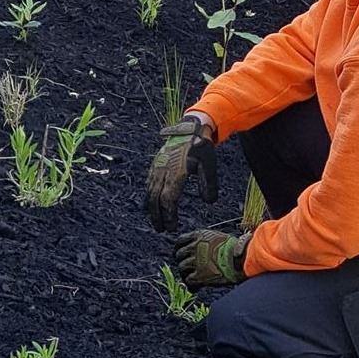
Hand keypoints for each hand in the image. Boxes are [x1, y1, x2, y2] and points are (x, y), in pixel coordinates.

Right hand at [145, 114, 217, 232]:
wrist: (190, 128)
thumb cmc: (201, 147)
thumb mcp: (209, 164)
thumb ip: (209, 184)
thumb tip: (209, 202)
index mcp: (176, 172)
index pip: (168, 199)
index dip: (169, 215)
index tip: (172, 227)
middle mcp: (163, 170)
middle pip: (156, 198)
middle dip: (157, 215)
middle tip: (161, 229)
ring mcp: (157, 166)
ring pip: (150, 191)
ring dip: (151, 208)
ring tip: (155, 220)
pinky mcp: (156, 164)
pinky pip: (149, 182)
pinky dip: (148, 195)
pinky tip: (150, 203)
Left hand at [173, 227, 248, 287]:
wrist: (242, 259)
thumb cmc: (237, 248)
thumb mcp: (220, 238)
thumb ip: (208, 242)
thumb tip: (205, 247)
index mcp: (199, 236)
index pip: (180, 241)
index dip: (179, 248)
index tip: (181, 253)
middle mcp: (194, 247)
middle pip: (179, 255)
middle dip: (181, 261)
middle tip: (185, 268)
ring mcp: (195, 261)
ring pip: (182, 268)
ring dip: (185, 274)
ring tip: (190, 278)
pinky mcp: (199, 275)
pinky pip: (188, 280)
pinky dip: (191, 285)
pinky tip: (195, 287)